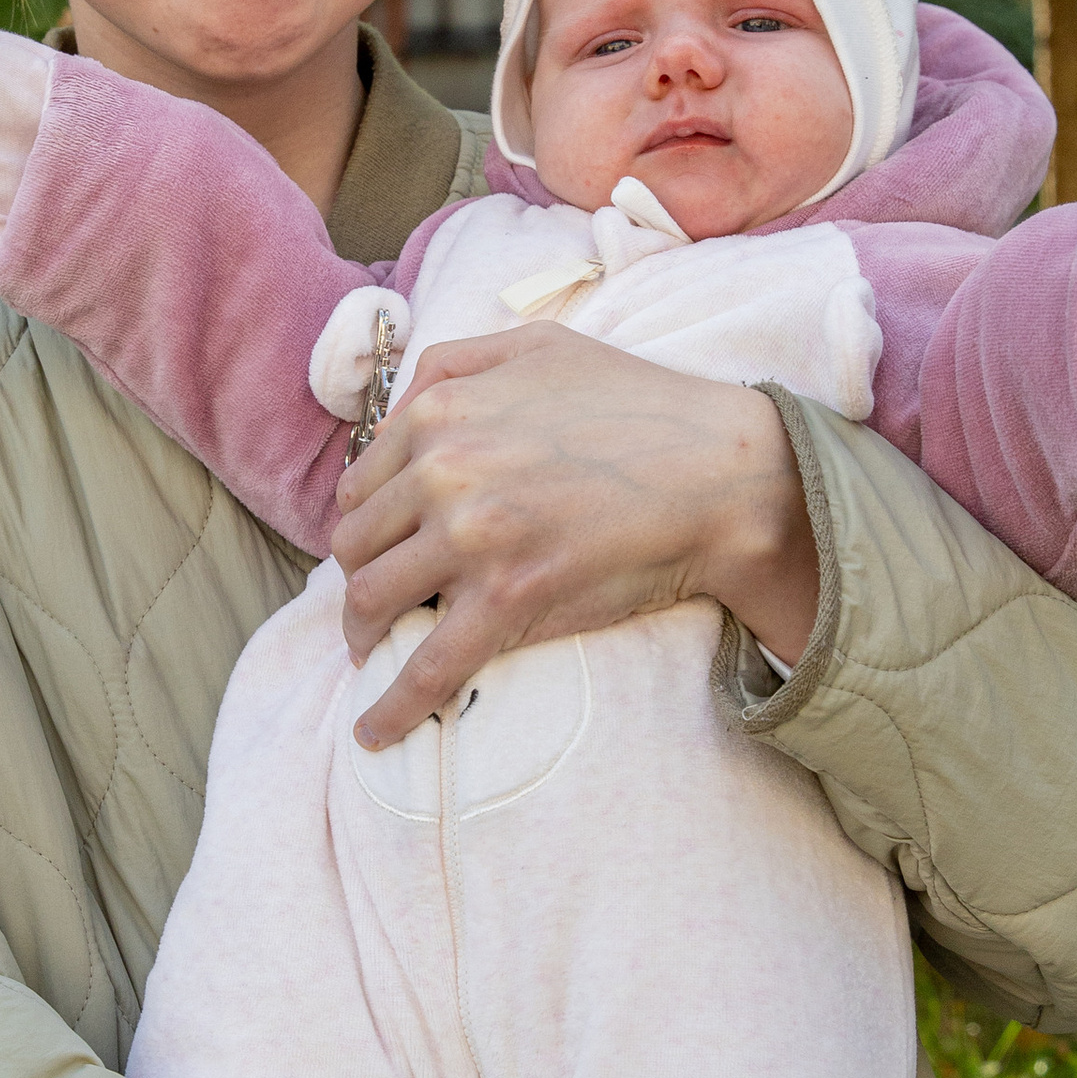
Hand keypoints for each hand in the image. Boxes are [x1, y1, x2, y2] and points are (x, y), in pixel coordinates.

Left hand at [333, 322, 820, 745]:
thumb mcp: (540, 346)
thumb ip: (455, 363)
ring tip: (377, 653)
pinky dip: (391, 706)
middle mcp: (442, 472)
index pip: (362, 485)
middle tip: (379, 604)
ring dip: (364, 636)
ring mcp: (471, 539)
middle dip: (360, 578)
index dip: (367, 525)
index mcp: (440, 413)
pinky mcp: (508, 600)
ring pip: (373, 601)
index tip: (383, 550)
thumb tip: (395, 410)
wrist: (719, 471)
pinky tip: (374, 731)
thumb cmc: (640, 405)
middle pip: (357, 545)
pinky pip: (428, 667)